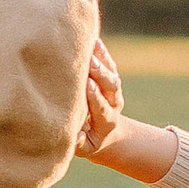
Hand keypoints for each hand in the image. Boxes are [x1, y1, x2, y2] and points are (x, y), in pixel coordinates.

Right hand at [76, 43, 125, 157]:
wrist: (106, 134)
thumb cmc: (88, 141)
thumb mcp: (85, 149)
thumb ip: (79, 145)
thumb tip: (74, 137)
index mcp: (107, 121)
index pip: (102, 107)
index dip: (96, 97)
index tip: (88, 86)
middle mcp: (114, 102)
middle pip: (111, 86)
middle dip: (100, 74)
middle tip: (90, 63)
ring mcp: (113, 89)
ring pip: (111, 71)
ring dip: (101, 58)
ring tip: (91, 44)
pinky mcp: (111, 78)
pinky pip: (108, 63)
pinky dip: (101, 52)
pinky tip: (93, 39)